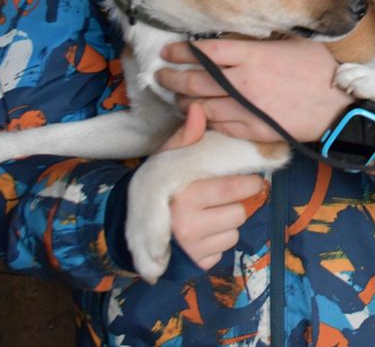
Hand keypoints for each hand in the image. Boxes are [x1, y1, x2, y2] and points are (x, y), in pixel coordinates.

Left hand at [156, 39, 353, 142]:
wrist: (338, 107)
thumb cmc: (319, 69)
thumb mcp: (292, 42)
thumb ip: (262, 40)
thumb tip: (240, 36)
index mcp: (253, 56)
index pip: (206, 52)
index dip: (182, 51)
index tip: (168, 50)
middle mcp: (244, 82)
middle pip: (196, 80)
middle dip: (171, 77)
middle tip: (159, 75)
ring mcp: (246, 109)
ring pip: (201, 107)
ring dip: (183, 102)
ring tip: (175, 97)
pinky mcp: (252, 130)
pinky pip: (219, 126)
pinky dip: (203, 120)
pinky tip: (198, 116)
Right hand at [158, 103, 264, 269]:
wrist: (126, 227)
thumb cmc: (155, 188)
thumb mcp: (165, 160)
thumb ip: (185, 136)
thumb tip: (199, 108)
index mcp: (186, 195)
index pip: (235, 188)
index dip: (248, 181)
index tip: (248, 177)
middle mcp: (189, 225)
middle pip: (240, 211)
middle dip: (239, 202)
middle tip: (230, 195)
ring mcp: (193, 249)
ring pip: (235, 231)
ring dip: (228, 222)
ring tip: (210, 213)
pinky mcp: (197, 265)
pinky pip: (224, 250)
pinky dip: (218, 241)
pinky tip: (203, 233)